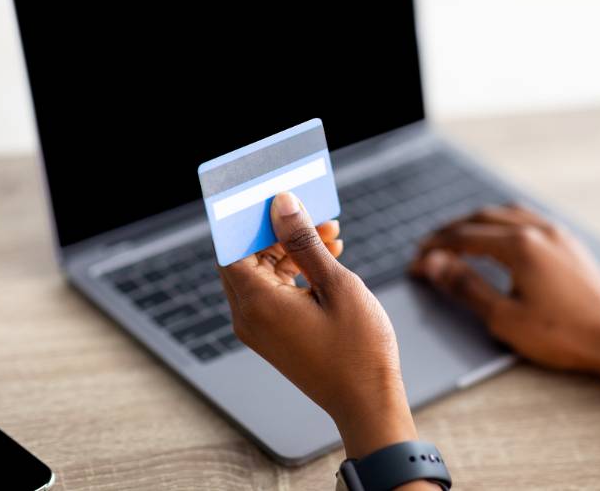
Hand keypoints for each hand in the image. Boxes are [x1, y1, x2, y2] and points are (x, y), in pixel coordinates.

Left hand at [217, 192, 417, 458]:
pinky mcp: (274, 335)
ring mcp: (260, 328)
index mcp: (257, 303)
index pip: (232, 247)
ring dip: (292, 250)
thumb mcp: (336, 285)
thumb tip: (282, 205)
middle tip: (312, 211)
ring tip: (331, 234)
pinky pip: (274, 292)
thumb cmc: (358, 349)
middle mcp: (249, 316)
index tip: (270, 197)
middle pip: (247, 257)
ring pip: (263, 273)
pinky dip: (295, 272)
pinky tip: (327, 259)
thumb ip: (304, 241)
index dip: (247, 218)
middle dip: (279, 230)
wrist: (368, 403)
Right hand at [410, 205, 599, 371]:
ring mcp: (555, 232)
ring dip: (474, 222)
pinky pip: (525, 216)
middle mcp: (537, 229)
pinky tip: (496, 234)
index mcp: (518, 246)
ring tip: (455, 237)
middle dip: (449, 232)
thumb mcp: (503, 317)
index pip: (462, 238)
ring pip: (503, 212)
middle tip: (428, 249)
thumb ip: (465, 286)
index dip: (433, 250)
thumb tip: (434, 264)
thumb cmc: (562, 335)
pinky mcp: (568, 241)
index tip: (415, 263)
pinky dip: (500, 220)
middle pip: (480, 218)